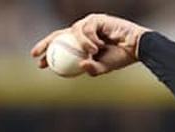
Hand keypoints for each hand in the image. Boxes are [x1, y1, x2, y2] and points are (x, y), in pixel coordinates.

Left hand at [31, 13, 150, 76]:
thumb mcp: (104, 67)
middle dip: (46, 45)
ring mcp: (89, 24)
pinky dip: (90, 39)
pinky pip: (86, 28)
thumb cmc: (122, 57)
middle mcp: (82, 32)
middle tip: (38, 55)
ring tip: (92, 52)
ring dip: (82, 44)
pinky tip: (97, 46)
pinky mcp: (96, 19)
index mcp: (81, 43)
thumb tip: (80, 67)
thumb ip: (92, 69)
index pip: (60, 46)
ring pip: (74, 32)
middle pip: (59, 35)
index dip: (48, 53)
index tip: (40, 64)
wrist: (137, 47)